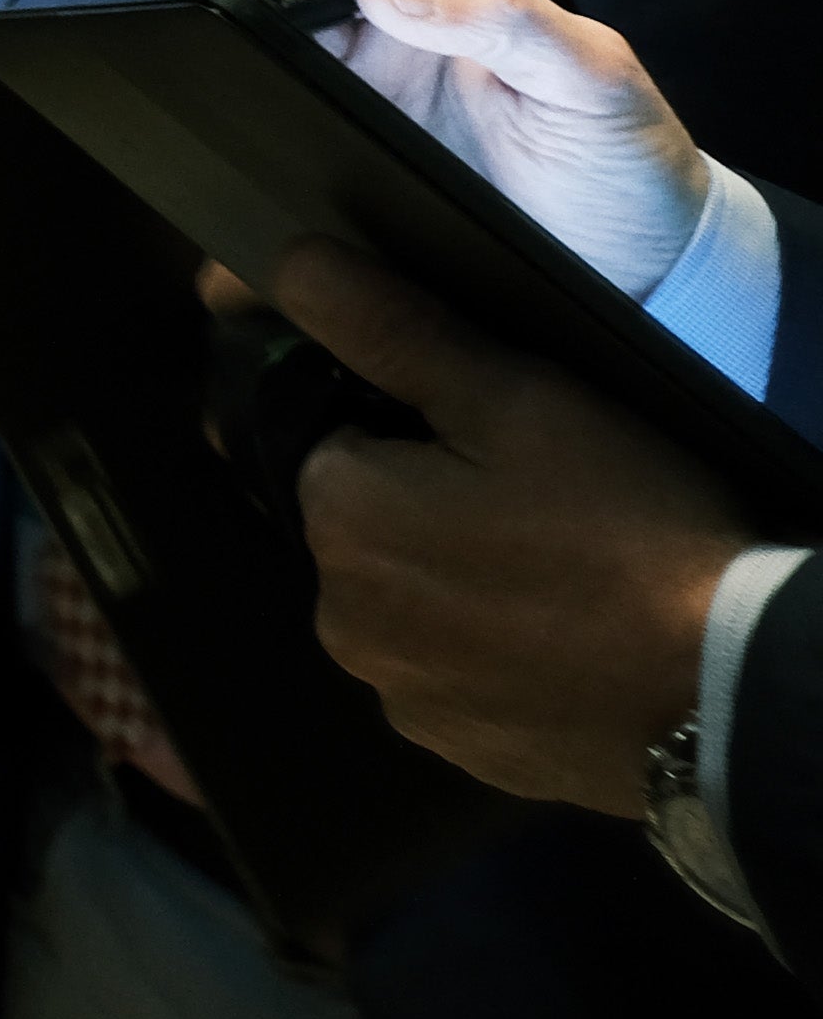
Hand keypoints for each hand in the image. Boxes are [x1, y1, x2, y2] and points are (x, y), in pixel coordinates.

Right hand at [244, 0, 716, 294]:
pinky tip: (256, 147)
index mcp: (454, 3)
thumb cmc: (629, 160)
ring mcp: (374, 116)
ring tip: (234, 80)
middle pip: (301, 4)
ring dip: (250, 69)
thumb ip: (508, 16)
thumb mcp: (591, 76)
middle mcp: (403, 52)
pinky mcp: (357, 178)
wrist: (643, 274)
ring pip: (283, 73)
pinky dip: (262, 140)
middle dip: (259, 2)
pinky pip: (293, 146)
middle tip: (241, 25)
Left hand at [264, 236, 751, 809]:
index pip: (337, 445)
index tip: (497, 450)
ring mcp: (399, 697)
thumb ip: (393, 330)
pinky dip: (495, 660)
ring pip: (412, 608)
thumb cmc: (624, 528)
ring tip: (565, 580)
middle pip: (371, 531)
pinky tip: (566, 645)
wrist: (728, 690)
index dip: (414, 436)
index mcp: (335, 518)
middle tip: (549, 513)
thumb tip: (291, 263)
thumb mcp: (518, 399)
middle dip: (431, 512)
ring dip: (461, 589)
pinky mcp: (461, 754)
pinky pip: (456, 681)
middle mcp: (338, 619)